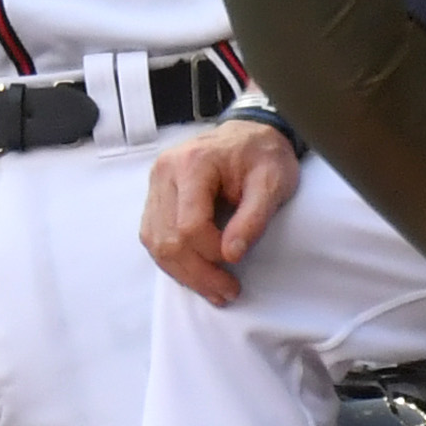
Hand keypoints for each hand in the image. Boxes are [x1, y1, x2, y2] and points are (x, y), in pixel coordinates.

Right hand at [139, 119, 301, 304]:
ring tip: (212, 288)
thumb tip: (232, 254)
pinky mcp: (155, 194)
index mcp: (192, 165)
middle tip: (226, 292)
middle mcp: (164, 173)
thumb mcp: (272, 183)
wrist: (248, 132)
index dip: (212, 252)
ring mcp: (155, 184)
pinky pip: (152, 234)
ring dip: (181, 271)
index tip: (238, 263)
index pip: (189, 224)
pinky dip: (171, 259)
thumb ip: (253, 218)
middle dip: (196, 273)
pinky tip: (194, 271)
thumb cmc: (262, 156)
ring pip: (153, 240)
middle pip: (166, 238)